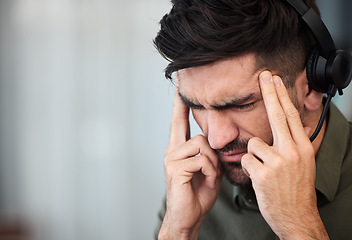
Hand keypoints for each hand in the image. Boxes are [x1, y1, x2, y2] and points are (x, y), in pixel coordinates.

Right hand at [159, 88, 222, 239]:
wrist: (188, 217)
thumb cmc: (198, 193)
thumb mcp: (209, 169)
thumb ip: (210, 154)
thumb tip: (216, 142)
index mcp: (179, 149)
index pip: (179, 121)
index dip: (180, 105)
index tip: (180, 88)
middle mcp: (172, 151)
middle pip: (199, 134)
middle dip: (212, 152)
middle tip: (212, 170)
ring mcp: (172, 159)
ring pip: (202, 145)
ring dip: (213, 163)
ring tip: (210, 177)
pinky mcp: (175, 169)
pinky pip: (201, 160)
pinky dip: (210, 171)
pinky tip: (206, 181)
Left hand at [241, 71, 328, 238]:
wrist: (296, 217)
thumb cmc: (296, 191)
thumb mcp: (304, 164)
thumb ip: (296, 144)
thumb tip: (296, 128)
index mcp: (303, 149)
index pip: (291, 116)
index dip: (281, 96)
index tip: (275, 81)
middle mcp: (292, 152)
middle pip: (277, 116)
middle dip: (269, 93)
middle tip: (264, 76)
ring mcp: (278, 163)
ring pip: (254, 143)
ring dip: (255, 156)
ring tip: (265, 170)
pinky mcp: (263, 173)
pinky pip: (246, 160)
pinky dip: (249, 168)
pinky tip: (259, 178)